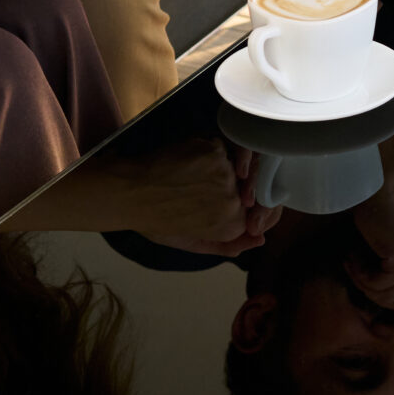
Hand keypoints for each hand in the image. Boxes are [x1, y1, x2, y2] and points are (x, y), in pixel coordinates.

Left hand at [111, 143, 281, 256]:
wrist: (129, 193)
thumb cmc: (156, 221)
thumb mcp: (192, 243)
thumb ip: (228, 246)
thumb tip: (260, 240)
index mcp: (230, 225)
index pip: (263, 212)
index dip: (260, 208)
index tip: (248, 206)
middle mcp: (234, 199)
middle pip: (258, 189)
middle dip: (252, 189)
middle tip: (231, 189)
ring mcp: (225, 172)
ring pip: (246, 167)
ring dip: (240, 169)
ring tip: (224, 174)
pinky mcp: (214, 149)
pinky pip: (232, 148)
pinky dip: (229, 153)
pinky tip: (217, 158)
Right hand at [348, 194, 393, 313]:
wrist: (378, 187)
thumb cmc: (379, 215)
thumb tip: (388, 303)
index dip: (384, 296)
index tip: (366, 277)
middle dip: (371, 290)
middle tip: (356, 267)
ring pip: (385, 296)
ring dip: (362, 280)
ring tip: (353, 259)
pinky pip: (376, 284)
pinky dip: (358, 272)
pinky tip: (352, 254)